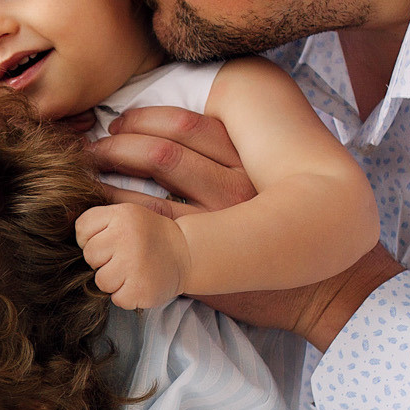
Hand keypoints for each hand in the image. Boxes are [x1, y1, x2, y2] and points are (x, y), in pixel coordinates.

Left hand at [75, 202, 192, 309]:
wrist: (187, 253)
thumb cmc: (149, 236)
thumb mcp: (126, 214)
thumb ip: (99, 220)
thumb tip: (60, 222)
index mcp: (121, 215)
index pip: (81, 229)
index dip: (91, 239)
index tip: (109, 242)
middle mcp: (126, 237)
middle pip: (89, 256)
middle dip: (103, 260)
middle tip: (125, 257)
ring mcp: (134, 264)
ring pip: (100, 281)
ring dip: (114, 280)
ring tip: (133, 270)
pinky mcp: (140, 289)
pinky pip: (116, 298)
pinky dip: (126, 295)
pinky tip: (140, 282)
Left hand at [82, 105, 400, 348]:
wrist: (324, 290)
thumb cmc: (293, 234)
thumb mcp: (272, 181)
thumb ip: (232, 158)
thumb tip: (173, 137)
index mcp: (251, 158)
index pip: (185, 124)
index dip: (142, 119)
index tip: (117, 124)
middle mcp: (235, 186)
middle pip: (161, 152)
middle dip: (114, 146)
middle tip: (88, 151)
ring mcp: (219, 223)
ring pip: (148, 190)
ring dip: (107, 179)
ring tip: (85, 179)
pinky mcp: (207, 257)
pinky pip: (151, 229)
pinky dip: (118, 217)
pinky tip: (101, 216)